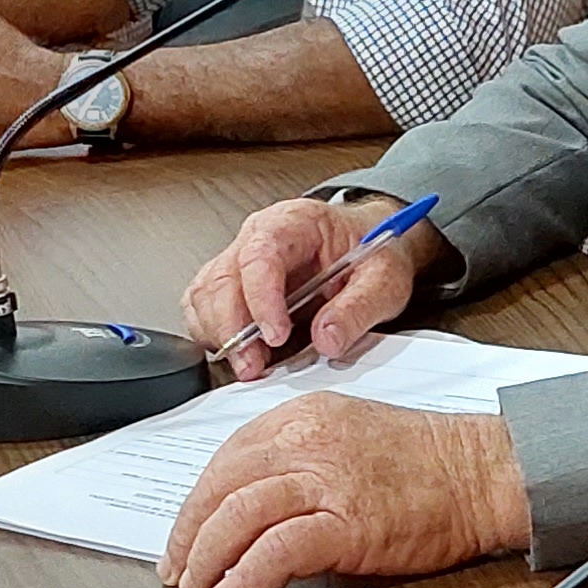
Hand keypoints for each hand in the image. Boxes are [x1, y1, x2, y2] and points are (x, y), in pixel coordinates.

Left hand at [162, 392, 527, 587]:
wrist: (485, 474)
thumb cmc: (431, 464)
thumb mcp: (350, 437)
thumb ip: (299, 460)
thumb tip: (253, 504)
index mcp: (303, 417)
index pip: (226, 458)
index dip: (196, 503)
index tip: (186, 532)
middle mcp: (306, 442)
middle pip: (220, 486)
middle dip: (188, 535)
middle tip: (177, 570)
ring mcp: (326, 482)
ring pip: (236, 516)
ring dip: (205, 560)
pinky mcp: (346, 523)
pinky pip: (273, 553)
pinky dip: (242, 580)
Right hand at [186, 195, 438, 378]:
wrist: (369, 246)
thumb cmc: (371, 253)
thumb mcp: (384, 280)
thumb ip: (358, 309)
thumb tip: (327, 339)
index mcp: (296, 222)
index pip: (261, 255)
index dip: (261, 298)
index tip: (276, 334)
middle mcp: (259, 236)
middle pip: (221, 277)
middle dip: (232, 327)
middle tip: (254, 365)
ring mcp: (240, 260)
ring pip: (205, 294)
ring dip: (219, 335)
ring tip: (250, 365)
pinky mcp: (233, 285)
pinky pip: (203, 307)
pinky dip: (212, 334)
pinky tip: (239, 353)